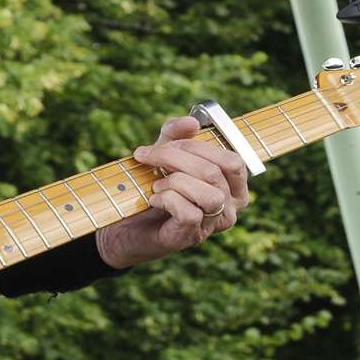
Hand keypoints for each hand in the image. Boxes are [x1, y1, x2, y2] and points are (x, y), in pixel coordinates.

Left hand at [94, 116, 251, 268]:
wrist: (126, 223)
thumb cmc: (154, 186)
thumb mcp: (164, 153)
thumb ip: (176, 134)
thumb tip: (192, 122)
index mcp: (232, 186)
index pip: (232, 161)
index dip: (198, 146)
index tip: (165, 143)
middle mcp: (230, 208)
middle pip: (214, 173)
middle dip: (175, 157)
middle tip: (147, 156)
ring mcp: (212, 225)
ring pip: (208, 194)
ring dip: (174, 181)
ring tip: (157, 184)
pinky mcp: (191, 236)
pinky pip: (190, 213)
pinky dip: (167, 199)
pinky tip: (154, 199)